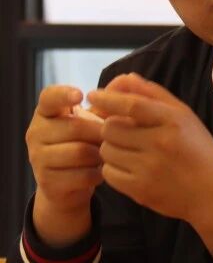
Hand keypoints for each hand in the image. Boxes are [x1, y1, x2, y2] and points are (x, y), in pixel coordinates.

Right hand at [27, 86, 105, 245]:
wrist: (70, 183)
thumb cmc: (86, 144)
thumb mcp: (94, 121)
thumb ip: (106, 103)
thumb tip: (126, 79)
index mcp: (46, 113)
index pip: (49, 97)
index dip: (63, 94)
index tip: (81, 96)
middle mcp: (35, 132)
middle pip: (75, 127)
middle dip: (101, 133)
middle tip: (113, 139)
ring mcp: (37, 157)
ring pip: (79, 152)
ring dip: (100, 155)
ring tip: (106, 155)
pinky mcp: (47, 180)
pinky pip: (81, 174)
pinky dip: (97, 174)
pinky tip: (100, 172)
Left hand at [88, 73, 212, 256]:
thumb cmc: (199, 150)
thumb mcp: (185, 117)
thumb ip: (154, 95)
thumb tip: (124, 78)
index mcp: (174, 121)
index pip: (132, 105)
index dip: (108, 98)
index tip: (93, 95)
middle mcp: (161, 143)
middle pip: (111, 128)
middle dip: (109, 127)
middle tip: (120, 132)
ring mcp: (150, 168)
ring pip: (106, 150)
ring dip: (111, 148)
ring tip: (128, 151)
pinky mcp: (140, 190)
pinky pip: (108, 173)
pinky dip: (114, 169)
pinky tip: (130, 168)